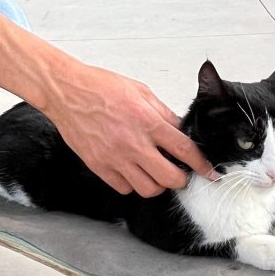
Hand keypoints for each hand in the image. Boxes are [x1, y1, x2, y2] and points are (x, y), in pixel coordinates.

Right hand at [48, 65, 217, 197]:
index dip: (201, 165)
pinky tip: (131, 170)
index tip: (209, 172)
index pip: (184, 150)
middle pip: (170, 178)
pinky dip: (132, 184)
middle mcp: (133, 143)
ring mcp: (114, 158)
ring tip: (154, 172)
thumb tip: (179, 130)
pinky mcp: (98, 166)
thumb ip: (162, 113)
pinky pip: (124, 188)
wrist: (65, 91)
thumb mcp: (139, 91)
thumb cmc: (99, 86)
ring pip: (148, 189)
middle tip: (180, 173)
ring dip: (156, 183)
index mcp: (147, 121)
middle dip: (181, 179)